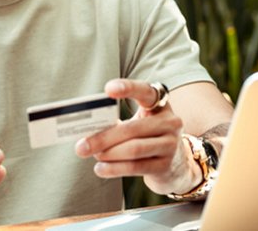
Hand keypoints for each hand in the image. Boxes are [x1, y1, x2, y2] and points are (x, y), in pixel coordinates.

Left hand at [73, 79, 199, 195]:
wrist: (176, 165)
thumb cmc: (148, 138)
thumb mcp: (139, 124)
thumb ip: (118, 123)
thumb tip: (87, 131)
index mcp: (161, 105)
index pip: (146, 91)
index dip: (128, 88)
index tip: (108, 89)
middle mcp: (170, 122)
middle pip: (132, 128)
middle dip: (103, 138)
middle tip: (81, 146)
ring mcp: (171, 144)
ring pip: (134, 149)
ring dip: (108, 154)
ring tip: (92, 155)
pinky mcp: (165, 166)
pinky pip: (136, 167)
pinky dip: (115, 169)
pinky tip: (100, 169)